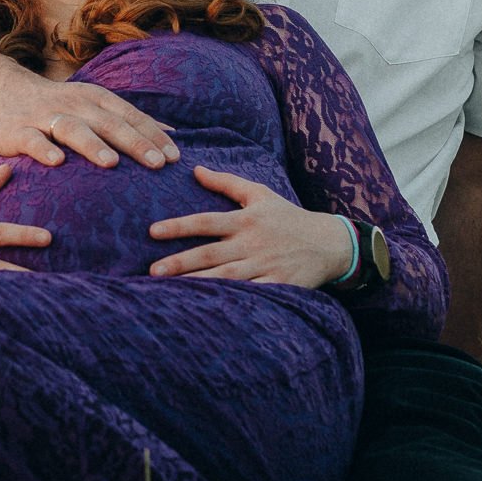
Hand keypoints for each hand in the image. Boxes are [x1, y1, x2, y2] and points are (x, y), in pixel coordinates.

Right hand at [0, 75, 179, 172]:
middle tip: (158, 164)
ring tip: (111, 163)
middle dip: (134, 143)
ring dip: (92, 145)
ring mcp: (44, 117)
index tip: (175, 158)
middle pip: (108, 123)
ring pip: (72, 130)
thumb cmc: (59, 108)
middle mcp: (73, 105)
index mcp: (95, 99)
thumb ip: (129, 121)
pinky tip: (57, 163)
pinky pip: (32, 141)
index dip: (153, 136)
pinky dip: (44, 150)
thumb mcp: (95, 107)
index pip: (130, 116)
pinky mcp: (16, 131)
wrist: (1, 93)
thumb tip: (173, 136)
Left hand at [147, 167, 356, 283]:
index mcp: (245, 220)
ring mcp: (264, 266)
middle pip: (211, 254)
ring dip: (199, 285)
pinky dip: (232, 303)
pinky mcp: (277, 286)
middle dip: (181, 262)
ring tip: (170, 292)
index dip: (179, 226)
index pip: (206, 222)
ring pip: (226, 278)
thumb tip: (195, 170)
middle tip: (153, 271)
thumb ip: (227, 182)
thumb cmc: (288, 217)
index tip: (153, 231)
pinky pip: (250, 297)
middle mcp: (251, 243)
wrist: (329, 243)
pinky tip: (209, 311)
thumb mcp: (260, 194)